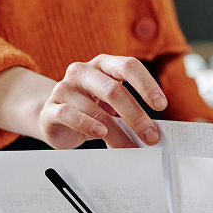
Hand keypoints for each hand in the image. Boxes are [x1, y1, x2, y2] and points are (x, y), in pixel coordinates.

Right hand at [40, 55, 165, 148]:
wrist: (54, 117)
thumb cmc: (91, 108)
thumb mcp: (113, 104)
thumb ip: (131, 110)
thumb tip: (155, 130)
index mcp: (103, 64)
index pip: (128, 66)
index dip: (146, 84)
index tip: (161, 105)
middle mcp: (83, 71)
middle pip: (114, 90)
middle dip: (136, 116)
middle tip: (151, 136)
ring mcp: (64, 88)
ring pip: (96, 110)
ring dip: (118, 133)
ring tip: (131, 147)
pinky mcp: (51, 108)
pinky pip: (70, 114)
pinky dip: (88, 125)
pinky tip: (101, 133)